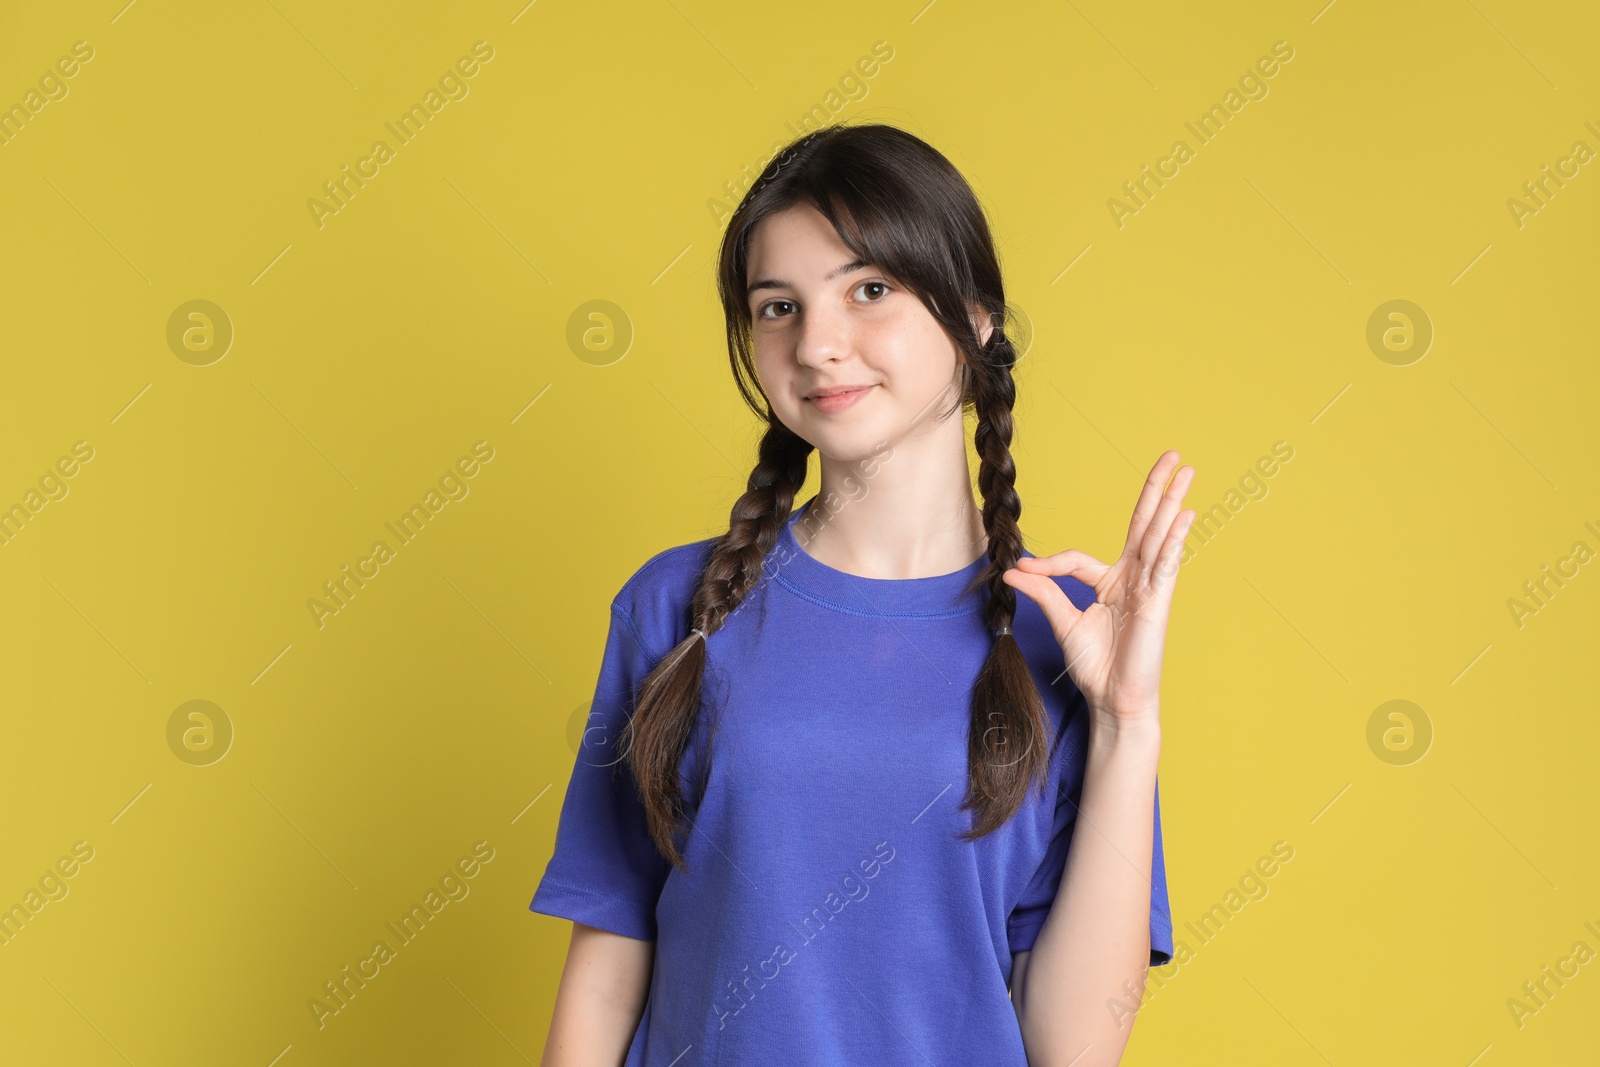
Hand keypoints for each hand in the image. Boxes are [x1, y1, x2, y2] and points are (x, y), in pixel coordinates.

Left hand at [1002, 450, 1195, 730]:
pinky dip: (1173, 539)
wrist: (1113, 700)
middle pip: (1144, 525)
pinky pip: (1165, 565)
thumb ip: (1044, 592)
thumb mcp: (1063, 622)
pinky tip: (1184, 515)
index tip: (1022, 571)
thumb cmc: (1096, 666)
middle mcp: (1133, 579)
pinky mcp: (1158, 602)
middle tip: (1171, 456)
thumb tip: (1013, 569)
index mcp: (1110, 583)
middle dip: (1157, 490)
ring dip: (1171, 502)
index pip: (1079, 558)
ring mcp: (1148, 588)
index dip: (1050, 562)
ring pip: (1158, 537)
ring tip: (1184, 471)